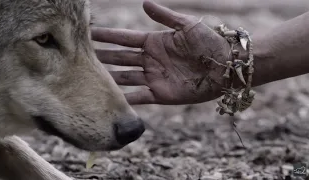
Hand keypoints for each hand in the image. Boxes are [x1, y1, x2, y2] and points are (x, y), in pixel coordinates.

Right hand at [92, 0, 231, 104]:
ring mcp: (154, 77)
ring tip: (91, 78)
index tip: (90, 33)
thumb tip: (144, 3)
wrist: (226, 66)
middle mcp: (150, 60)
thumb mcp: (186, 25)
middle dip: (103, 57)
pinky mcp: (161, 94)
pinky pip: (139, 96)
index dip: (108, 36)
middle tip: (82, 56)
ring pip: (125, 77)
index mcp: (154, 42)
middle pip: (121, 58)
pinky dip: (126, 99)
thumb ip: (165, 16)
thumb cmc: (209, 42)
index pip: (125, 38)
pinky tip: (111, 100)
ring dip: (109, 78)